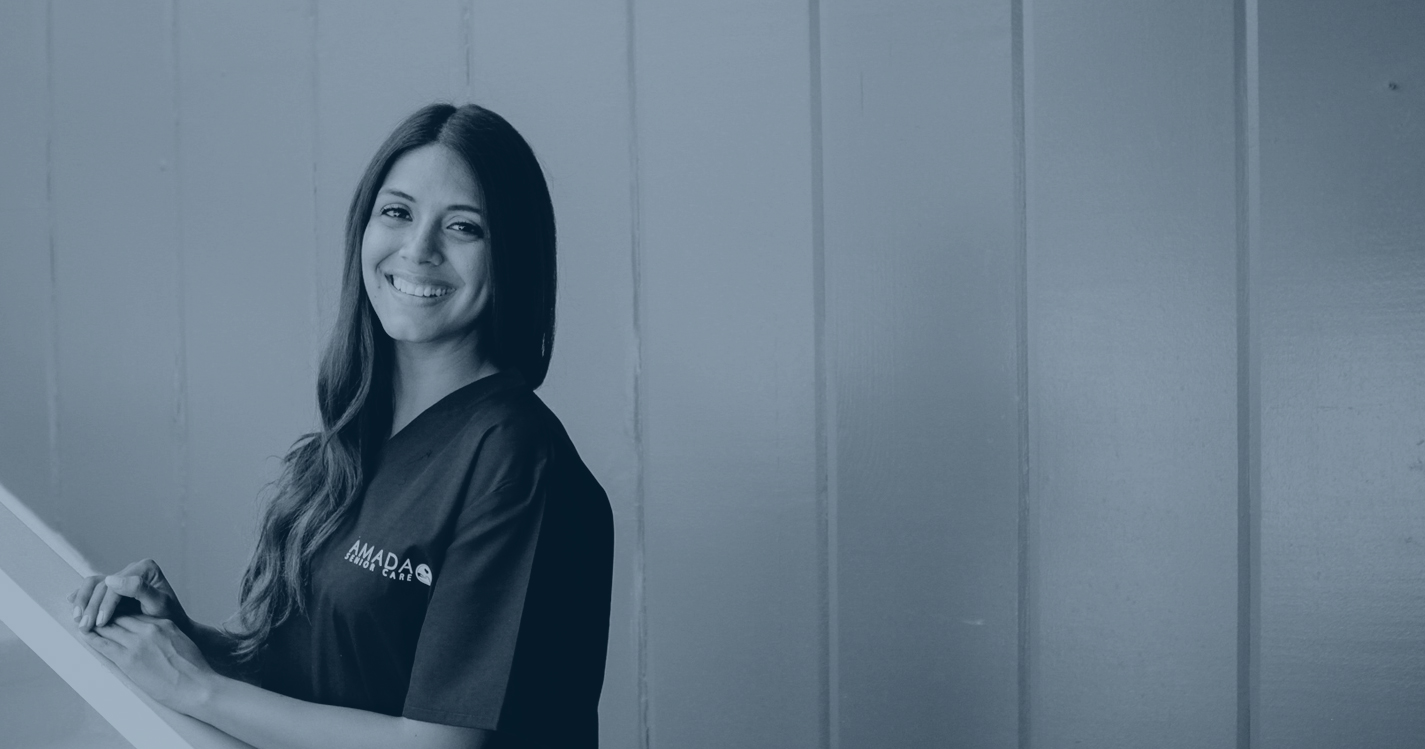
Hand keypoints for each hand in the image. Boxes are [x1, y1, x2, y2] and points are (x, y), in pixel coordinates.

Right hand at [69, 559, 190, 632]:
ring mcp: (121, 577)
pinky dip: (82, 599)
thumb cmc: (169, 615)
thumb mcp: (159, 604)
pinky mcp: (113, 588)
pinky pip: (93, 589)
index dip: (106, 604)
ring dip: (83, 603)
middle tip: (85, 626)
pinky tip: (75, 610)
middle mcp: (132, 569)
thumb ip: (139, 589)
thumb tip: (112, 579)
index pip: (117, 585)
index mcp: (145, 568)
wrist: (172, 623)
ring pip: (94, 585)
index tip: (100, 623)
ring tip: (78, 621)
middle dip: (92, 607)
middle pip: (103, 585)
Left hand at [82, 614, 216, 714]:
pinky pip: (104, 645)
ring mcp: (137, 643)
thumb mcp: (181, 642)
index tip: (111, 614)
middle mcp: (149, 629)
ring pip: (109, 628)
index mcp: (163, 624)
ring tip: (84, 624)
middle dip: (105, 616)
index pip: (135, 613)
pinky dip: (92, 639)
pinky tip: (85, 635)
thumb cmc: (193, 670)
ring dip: (95, 625)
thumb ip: (166, 635)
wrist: (197, 687)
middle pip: (120, 617)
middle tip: (91, 617)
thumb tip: (155, 638)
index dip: (120, 613)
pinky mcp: (128, 659)